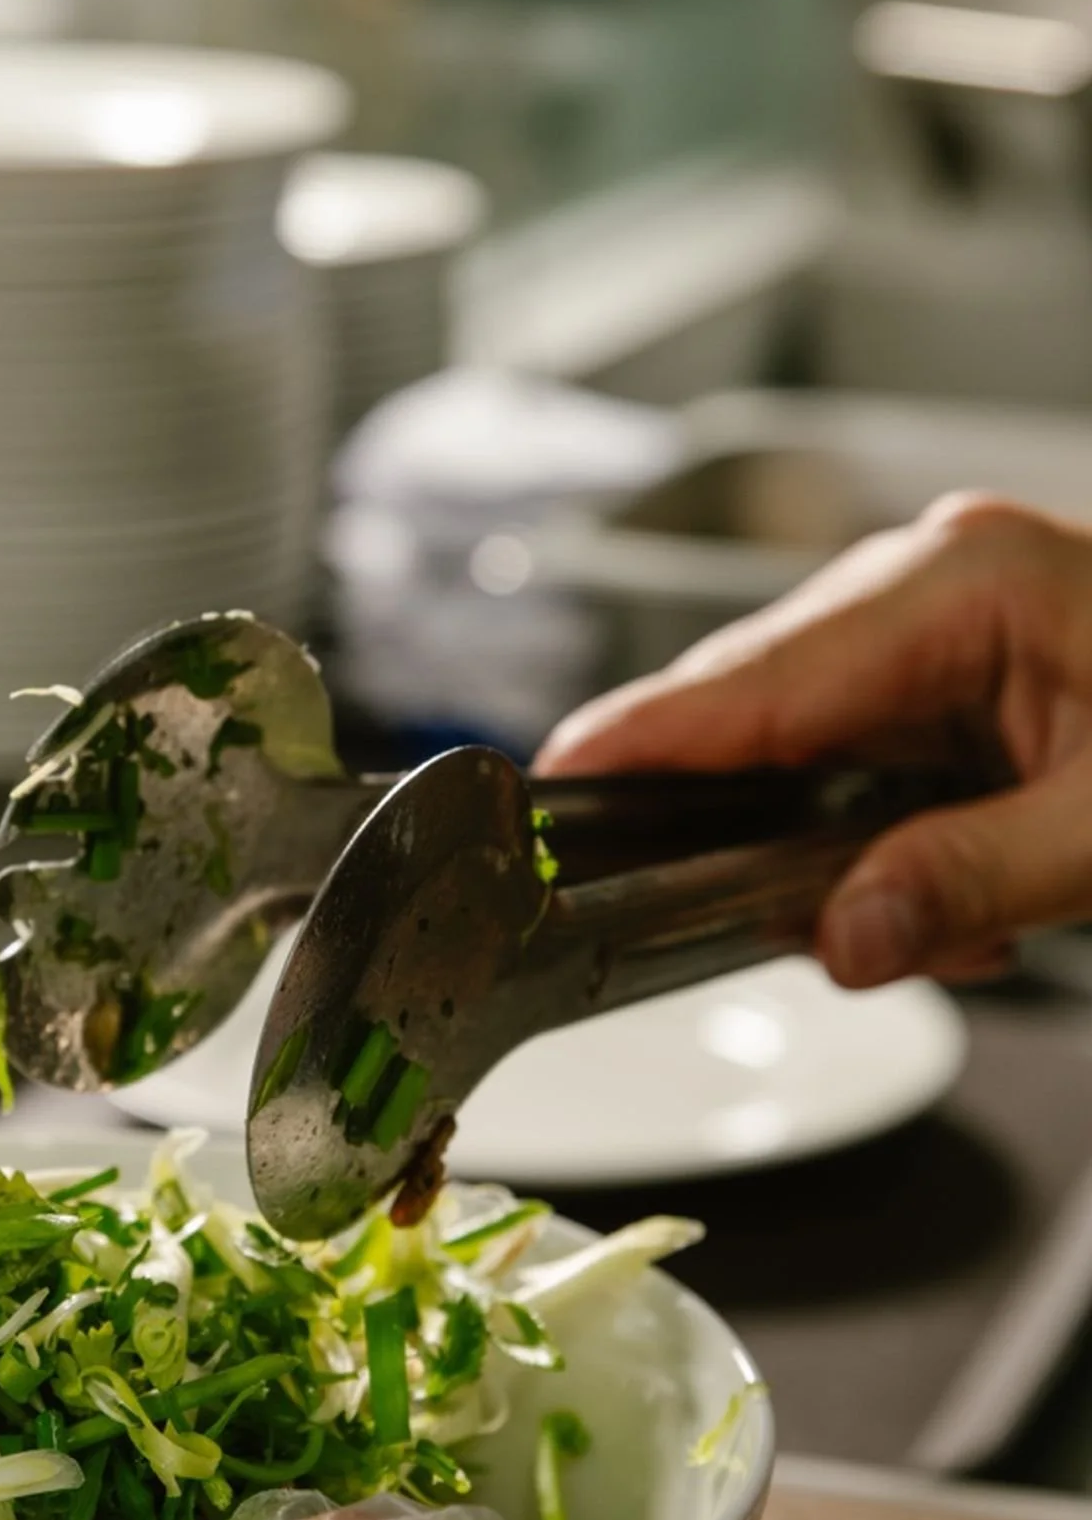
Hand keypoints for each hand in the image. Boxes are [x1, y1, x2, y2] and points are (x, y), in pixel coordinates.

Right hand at [536, 493, 1091, 988]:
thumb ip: (974, 878)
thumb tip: (843, 938)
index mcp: (964, 581)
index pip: (753, 677)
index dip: (638, 743)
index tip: (546, 792)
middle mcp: (933, 584)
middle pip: (757, 715)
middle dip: (760, 841)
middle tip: (796, 933)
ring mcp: (940, 626)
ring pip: (806, 758)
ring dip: (846, 862)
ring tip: (958, 929)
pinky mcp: (955, 676)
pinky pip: (862, 770)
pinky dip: (889, 850)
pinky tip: (971, 902)